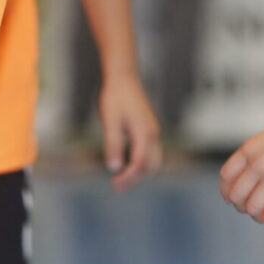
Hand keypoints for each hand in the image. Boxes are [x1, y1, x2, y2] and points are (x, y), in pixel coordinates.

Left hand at [97, 73, 162, 191]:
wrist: (123, 77)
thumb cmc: (115, 97)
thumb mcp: (109, 121)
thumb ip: (113, 145)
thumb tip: (114, 168)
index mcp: (144, 133)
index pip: (139, 165)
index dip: (127, 178)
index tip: (114, 184)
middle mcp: (153, 134)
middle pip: (150, 166)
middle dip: (135, 179)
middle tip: (117, 186)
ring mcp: (153, 131)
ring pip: (154, 160)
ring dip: (140, 172)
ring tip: (122, 178)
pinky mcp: (150, 128)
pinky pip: (151, 152)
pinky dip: (142, 163)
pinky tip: (127, 163)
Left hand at [218, 106, 263, 230]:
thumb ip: (259, 156)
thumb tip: (257, 176)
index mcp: (249, 150)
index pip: (226, 177)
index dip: (227, 193)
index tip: (236, 200)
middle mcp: (257, 164)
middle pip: (237, 198)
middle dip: (245, 208)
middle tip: (259, 209)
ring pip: (254, 210)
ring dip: (261, 218)